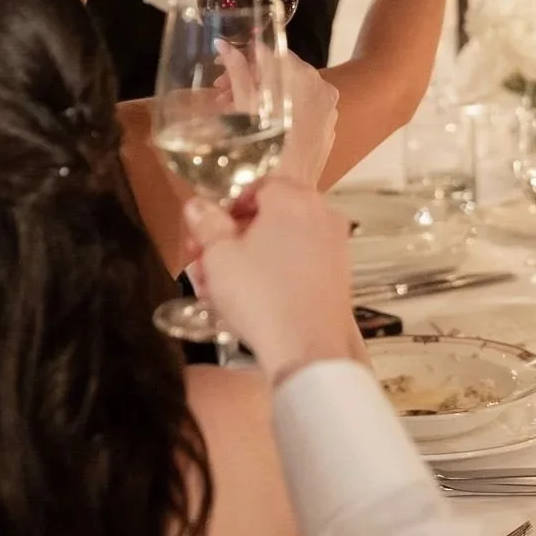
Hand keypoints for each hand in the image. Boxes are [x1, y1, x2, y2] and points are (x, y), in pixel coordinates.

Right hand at [185, 180, 353, 381]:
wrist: (306, 349)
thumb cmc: (263, 299)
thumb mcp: (219, 256)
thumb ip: (206, 224)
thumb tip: (197, 207)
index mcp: (293, 199)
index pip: (258, 186)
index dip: (229, 207)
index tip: (211, 228)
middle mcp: (320, 216)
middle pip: (271, 215)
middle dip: (235, 237)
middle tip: (208, 259)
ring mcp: (334, 247)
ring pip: (283, 242)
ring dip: (251, 258)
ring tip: (221, 286)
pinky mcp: (338, 276)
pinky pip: (301, 264)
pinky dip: (275, 273)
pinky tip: (250, 299)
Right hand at [214, 46, 337, 186]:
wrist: (288, 192)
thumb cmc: (263, 148)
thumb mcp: (245, 105)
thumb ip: (236, 71)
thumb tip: (223, 45)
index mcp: (302, 75)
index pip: (270, 52)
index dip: (241, 58)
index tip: (220, 70)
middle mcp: (321, 86)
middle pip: (280, 70)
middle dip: (249, 78)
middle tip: (222, 92)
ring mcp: (328, 107)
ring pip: (290, 89)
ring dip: (263, 93)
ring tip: (235, 110)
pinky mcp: (327, 126)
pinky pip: (302, 107)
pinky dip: (282, 108)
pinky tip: (260, 123)